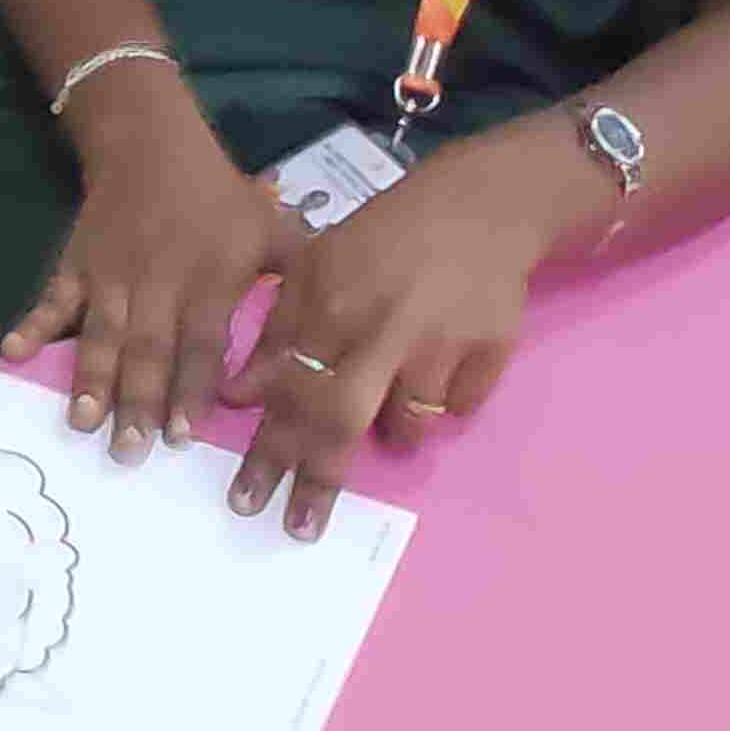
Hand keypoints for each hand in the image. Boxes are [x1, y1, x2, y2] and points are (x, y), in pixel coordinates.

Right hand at [2, 85, 284, 463]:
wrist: (151, 142)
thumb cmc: (218, 196)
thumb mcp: (272, 228)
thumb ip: (295, 282)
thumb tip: (323, 338)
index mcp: (209, 281)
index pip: (202, 344)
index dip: (192, 389)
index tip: (183, 436)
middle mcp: (158, 284)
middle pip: (148, 350)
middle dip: (138, 402)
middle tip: (130, 452)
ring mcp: (111, 277)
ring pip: (101, 334)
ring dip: (90, 379)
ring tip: (82, 423)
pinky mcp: (75, 265)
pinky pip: (52, 299)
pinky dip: (33, 325)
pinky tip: (14, 352)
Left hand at [218, 143, 551, 537]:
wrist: (480, 204)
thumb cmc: (384, 238)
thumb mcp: (317, 265)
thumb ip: (277, 330)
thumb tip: (239, 395)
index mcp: (331, 302)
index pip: (289, 388)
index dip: (267, 447)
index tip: (246, 497)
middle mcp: (380, 326)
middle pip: (340, 419)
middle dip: (315, 479)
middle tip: (296, 526)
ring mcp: (439, 341)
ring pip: (407, 423)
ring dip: (394, 432)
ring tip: (389, 417)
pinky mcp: (490, 350)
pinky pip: (457, 407)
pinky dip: (444, 404)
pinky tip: (440, 372)